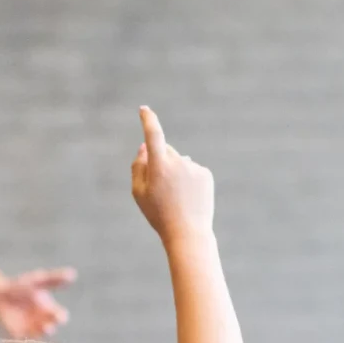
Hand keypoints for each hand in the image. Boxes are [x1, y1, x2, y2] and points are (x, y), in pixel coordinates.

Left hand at [0, 268, 75, 337]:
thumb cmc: (19, 286)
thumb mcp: (37, 281)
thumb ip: (54, 279)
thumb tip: (73, 273)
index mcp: (51, 311)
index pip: (60, 317)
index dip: (60, 317)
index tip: (59, 316)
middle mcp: (44, 323)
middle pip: (51, 328)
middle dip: (50, 328)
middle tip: (47, 327)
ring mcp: (32, 331)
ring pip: (38, 337)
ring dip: (37, 336)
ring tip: (32, 333)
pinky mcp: (18, 337)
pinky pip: (23, 342)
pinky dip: (23, 342)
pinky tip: (21, 338)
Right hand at [131, 107, 214, 243]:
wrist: (188, 233)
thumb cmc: (158, 214)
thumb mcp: (139, 193)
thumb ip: (138, 166)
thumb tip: (144, 146)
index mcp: (159, 166)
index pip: (153, 135)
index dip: (148, 120)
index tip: (144, 110)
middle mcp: (178, 162)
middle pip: (165, 151)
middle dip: (160, 161)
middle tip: (159, 189)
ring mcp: (193, 167)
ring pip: (180, 161)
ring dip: (175, 172)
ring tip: (176, 197)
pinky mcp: (205, 174)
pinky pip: (192, 170)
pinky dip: (188, 180)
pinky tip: (188, 197)